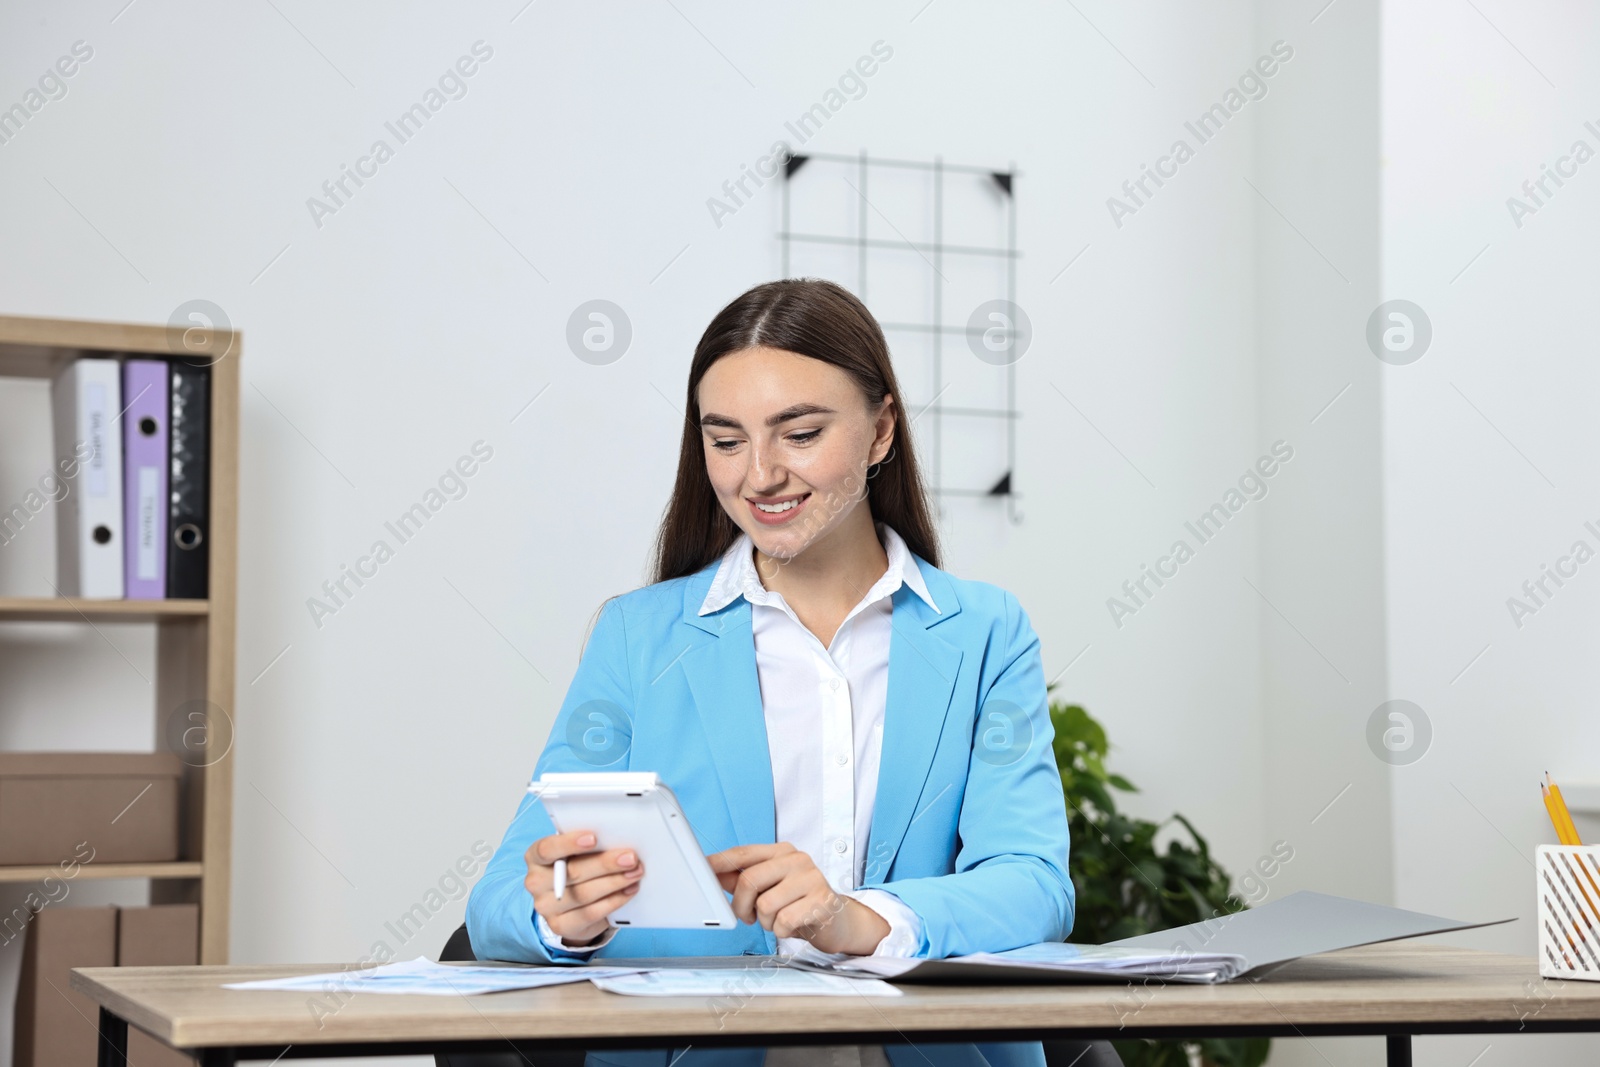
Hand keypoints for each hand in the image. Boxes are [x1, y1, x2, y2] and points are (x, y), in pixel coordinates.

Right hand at [524, 830, 643, 946]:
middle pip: (572, 872)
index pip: (547, 849)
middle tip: (630, 858)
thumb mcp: (575, 852)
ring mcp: (545, 907)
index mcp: (536, 857)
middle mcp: (536, 882)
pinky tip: (628, 890)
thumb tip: (616, 839)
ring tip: (635, 873)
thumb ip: (589, 845)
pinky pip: (591, 913)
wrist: (567, 904)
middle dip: (605, 864)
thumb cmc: (575, 866)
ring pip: (583, 894)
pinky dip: (614, 901)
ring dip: (614, 882)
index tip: (594, 838)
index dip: (569, 843)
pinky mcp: (560, 926)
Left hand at [706, 842, 888, 955]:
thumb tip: (712, 874)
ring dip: (765, 922)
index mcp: (782, 852)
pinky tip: (791, 926)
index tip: (701, 868)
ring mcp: (812, 879)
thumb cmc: (799, 903)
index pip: (743, 853)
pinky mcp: (822, 902)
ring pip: (765, 905)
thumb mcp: (770, 888)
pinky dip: (781, 930)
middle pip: (749, 880)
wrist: (838, 922)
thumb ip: (742, 879)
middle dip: (740, 906)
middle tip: (748, 917)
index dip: (719, 862)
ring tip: (777, 920)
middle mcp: (797, 860)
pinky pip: (783, 921)